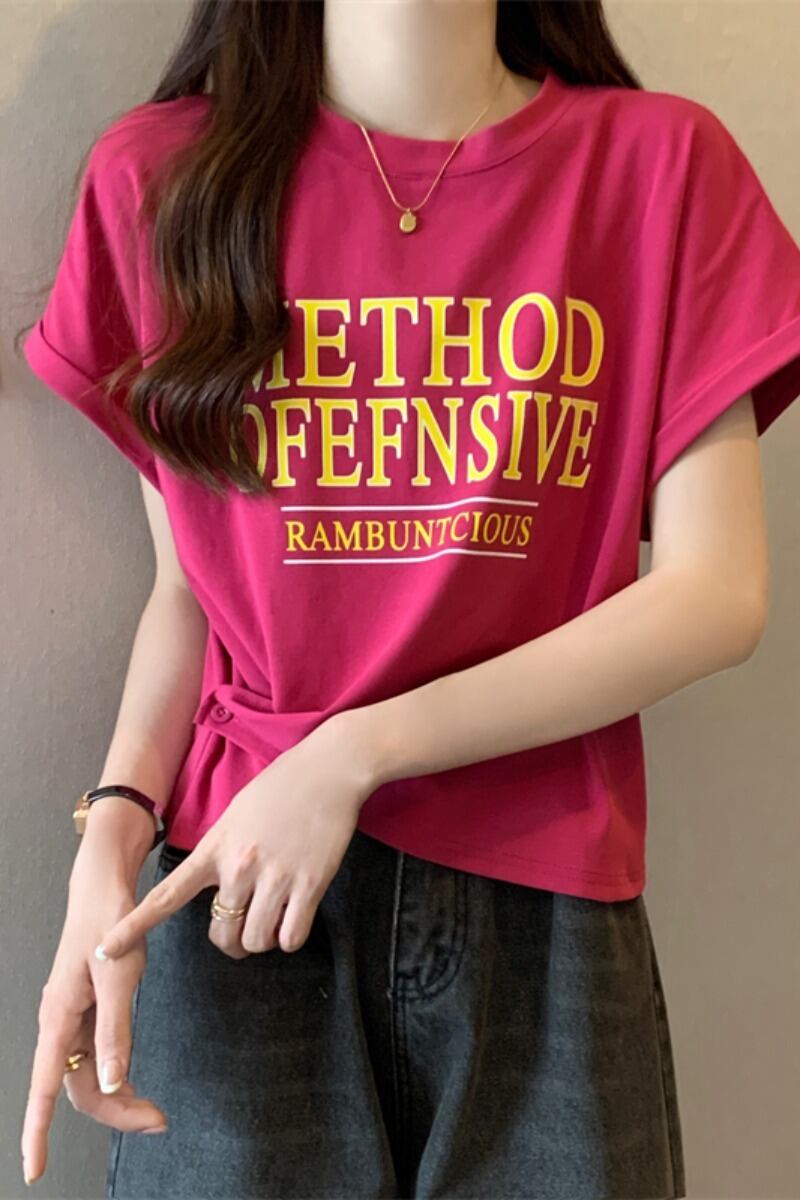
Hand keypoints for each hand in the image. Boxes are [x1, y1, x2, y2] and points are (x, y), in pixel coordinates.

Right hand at [21, 818, 168, 1186]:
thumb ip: (116, 1031)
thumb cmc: (110, 922)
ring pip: (88, 1076)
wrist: (103, 887)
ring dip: (117, 1098)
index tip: (33, 1171)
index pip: (44, 1087)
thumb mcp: (119, 975)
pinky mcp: (85, 1012)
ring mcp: (71, 1019)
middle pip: (78, 1089)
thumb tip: (112, 1084)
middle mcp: (59, 1023)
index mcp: (58, 1016)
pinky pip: (95, 1056)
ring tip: (154, 1112)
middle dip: (113, 1113)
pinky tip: (134, 1083)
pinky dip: (117, 1075)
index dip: (37, 1132)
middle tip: (157, 1122)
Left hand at [95, 714, 374, 961]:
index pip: (167, 895)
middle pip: (221, 933)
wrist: (328, 767)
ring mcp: (275, 876)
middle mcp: (240, 865)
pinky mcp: (309, 884)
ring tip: (273, 920)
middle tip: (241, 931)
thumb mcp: (236, 813)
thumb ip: (221, 851)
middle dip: (230, 941)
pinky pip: (292, 936)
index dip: (134, 927)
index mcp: (215, 847)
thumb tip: (220, 888)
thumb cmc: (283, 786)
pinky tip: (294, 919)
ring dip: (263, 940)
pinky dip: (290, 937)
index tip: (106, 951)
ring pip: (256, 940)